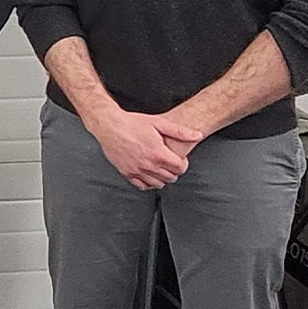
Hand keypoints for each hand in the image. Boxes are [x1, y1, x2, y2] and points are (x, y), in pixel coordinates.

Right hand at [85, 108, 203, 190]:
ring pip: (158, 184)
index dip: (183, 163)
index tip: (179, 158)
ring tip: (160, 166)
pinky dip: (149, 183)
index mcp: (159, 153)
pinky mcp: (127, 173)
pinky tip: (149, 173)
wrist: (109, 126)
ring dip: (162, 177)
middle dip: (174, 170)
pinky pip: (143, 186)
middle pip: (171, 177)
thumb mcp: (158, 123)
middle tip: (169, 161)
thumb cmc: (133, 123)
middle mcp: (149, 165)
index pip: (180, 168)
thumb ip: (180, 131)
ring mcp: (137, 171)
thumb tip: (198, 135)